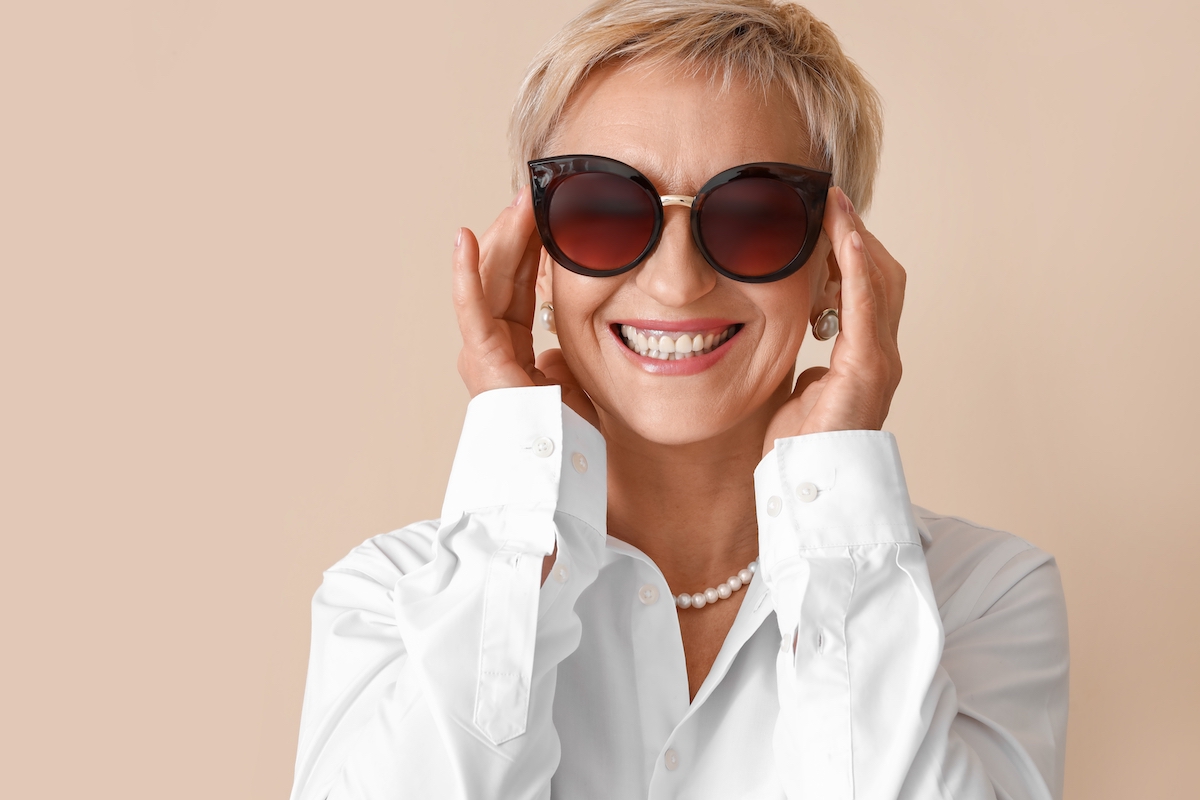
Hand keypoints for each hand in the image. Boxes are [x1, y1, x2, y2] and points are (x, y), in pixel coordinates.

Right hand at [452, 188, 598, 426]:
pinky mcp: (483, 362)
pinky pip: (472, 311)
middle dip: (518, 230)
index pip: (518, 284)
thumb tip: (565, 340)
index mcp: (510, 349)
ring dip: (504, 237)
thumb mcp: (574, 378)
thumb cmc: (565, 437)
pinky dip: (466, 275)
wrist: (558, 473)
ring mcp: (481, 353)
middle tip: (536, 190)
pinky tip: (466, 239)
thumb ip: (565, 353)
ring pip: (490, 281)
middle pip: (501, 274)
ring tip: (522, 200)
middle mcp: (489, 347)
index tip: (547, 211)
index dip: (532, 246)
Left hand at [763, 186, 904, 453]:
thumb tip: (804, 359)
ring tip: (833, 205)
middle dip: (857, 235)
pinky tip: (845, 238)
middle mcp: (881, 355)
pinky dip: (857, 270)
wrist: (810, 489)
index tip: (829, 217)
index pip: (867, 289)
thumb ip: (809, 371)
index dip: (852, 250)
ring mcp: (879, 362)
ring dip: (855, 239)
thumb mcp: (801, 395)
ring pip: (879, 283)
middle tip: (830, 201)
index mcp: (865, 358)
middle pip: (882, 276)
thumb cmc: (803, 450)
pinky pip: (866, 308)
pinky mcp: (868, 371)